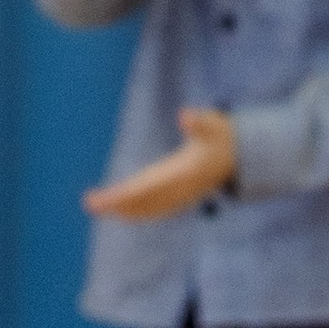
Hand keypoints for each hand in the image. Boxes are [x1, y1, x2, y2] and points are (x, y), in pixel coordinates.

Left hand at [84, 105, 236, 221]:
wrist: (238, 157)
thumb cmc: (222, 137)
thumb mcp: (213, 125)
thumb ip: (200, 121)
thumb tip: (185, 115)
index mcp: (182, 174)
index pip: (150, 187)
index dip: (128, 193)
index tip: (109, 198)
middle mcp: (179, 189)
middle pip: (144, 200)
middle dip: (118, 204)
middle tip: (89, 204)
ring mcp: (179, 195)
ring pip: (148, 207)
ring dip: (123, 209)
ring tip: (96, 206)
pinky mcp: (178, 195)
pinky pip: (155, 207)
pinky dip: (137, 211)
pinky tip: (121, 211)